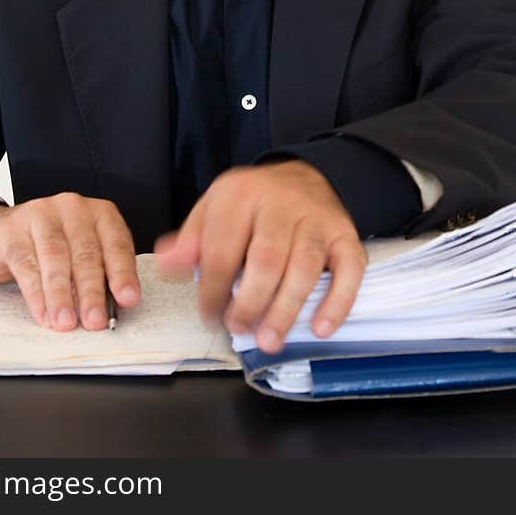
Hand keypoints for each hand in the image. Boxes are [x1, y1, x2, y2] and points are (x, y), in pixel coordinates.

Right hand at [0, 193, 140, 330]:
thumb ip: (98, 275)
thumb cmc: (49, 248)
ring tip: (66, 322)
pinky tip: (43, 313)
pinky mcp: (11, 230)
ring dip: (62, 295)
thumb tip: (112, 309)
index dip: (122, 272)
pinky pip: (26, 264)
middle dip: (92, 291)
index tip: (128, 299)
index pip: (116, 243)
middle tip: (95, 320)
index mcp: (98, 213)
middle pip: (86, 252)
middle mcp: (72, 207)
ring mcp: (40, 215)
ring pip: (56, 257)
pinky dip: (36, 294)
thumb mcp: (79, 255)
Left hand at [154, 161, 366, 352]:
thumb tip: (166, 266)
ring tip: (269, 340)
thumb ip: (191, 239)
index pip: (222, 249)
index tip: (209, 317)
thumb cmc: (254, 202)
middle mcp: (282, 203)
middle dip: (250, 303)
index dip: (212, 290)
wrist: (306, 174)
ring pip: (305, 267)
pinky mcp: (345, 234)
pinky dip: (337, 301)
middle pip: (266, 259)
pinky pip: (349, 269)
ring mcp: (317, 219)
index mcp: (242, 194)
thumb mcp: (214, 208)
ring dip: (286, 310)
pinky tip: (320, 327)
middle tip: (239, 329)